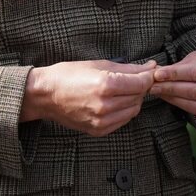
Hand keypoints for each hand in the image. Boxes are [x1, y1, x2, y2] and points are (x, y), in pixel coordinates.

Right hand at [20, 59, 155, 136]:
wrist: (45, 95)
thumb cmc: (68, 74)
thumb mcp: (98, 65)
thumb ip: (127, 68)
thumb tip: (150, 67)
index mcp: (106, 85)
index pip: (141, 83)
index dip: (148, 76)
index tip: (149, 71)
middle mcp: (105, 105)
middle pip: (139, 96)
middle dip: (140, 86)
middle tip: (133, 78)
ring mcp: (102, 121)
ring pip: (133, 110)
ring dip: (133, 99)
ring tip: (121, 89)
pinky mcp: (98, 130)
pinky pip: (122, 120)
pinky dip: (124, 110)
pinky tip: (114, 101)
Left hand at [149, 46, 195, 117]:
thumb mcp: (195, 57)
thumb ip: (179, 66)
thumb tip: (156, 73)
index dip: (176, 75)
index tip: (157, 74)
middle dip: (171, 88)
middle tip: (153, 85)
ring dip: (174, 98)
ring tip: (157, 91)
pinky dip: (180, 105)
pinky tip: (168, 98)